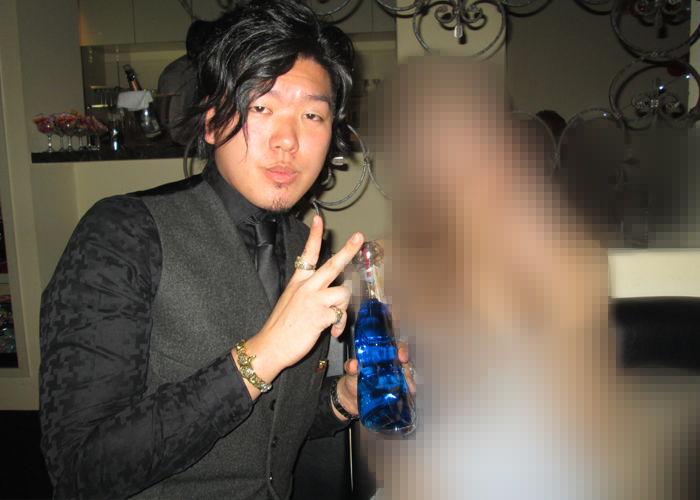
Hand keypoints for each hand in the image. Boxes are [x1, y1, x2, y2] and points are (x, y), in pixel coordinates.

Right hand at [239, 216, 363, 386]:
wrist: (271, 346)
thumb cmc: (281, 327)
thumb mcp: (291, 302)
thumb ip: (311, 294)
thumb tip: (331, 297)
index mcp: (298, 283)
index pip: (307, 254)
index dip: (313, 235)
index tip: (318, 219)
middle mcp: (306, 287)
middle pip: (333, 264)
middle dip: (348, 250)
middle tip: (359, 237)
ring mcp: (314, 300)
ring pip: (344, 291)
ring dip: (344, 307)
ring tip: (335, 321)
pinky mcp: (321, 314)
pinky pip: (341, 314)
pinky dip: (340, 324)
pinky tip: (332, 331)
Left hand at [333, 341, 416, 420]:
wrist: (351, 399)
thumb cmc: (352, 381)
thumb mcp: (351, 373)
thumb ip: (351, 367)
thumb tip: (353, 364)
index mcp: (380, 356)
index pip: (394, 347)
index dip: (401, 349)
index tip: (402, 356)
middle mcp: (389, 364)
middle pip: (403, 361)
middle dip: (408, 366)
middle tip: (407, 374)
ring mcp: (393, 376)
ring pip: (406, 374)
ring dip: (410, 380)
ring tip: (410, 388)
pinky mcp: (394, 388)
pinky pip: (405, 386)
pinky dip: (409, 388)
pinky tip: (411, 393)